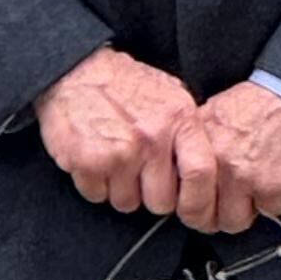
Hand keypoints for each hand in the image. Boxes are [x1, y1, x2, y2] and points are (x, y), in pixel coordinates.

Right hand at [35, 45, 199, 212]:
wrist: (76, 70)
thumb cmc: (124, 85)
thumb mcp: (170, 96)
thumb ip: (188, 133)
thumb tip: (204, 173)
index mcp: (179, 120)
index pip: (201, 174)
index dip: (198, 202)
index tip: (191, 210)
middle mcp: (151, 137)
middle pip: (161, 202)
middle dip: (150, 196)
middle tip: (140, 174)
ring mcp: (119, 152)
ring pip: (127, 203)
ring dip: (120, 190)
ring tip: (115, 160)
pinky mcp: (89, 162)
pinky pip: (97, 196)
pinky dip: (94, 184)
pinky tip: (96, 159)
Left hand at [171, 82, 280, 239]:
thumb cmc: (260, 103)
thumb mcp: (215, 113)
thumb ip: (198, 145)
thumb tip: (184, 174)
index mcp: (198, 143)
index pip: (178, 193)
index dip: (189, 204)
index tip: (198, 204)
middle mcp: (217, 161)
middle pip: (202, 217)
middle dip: (214, 216)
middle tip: (226, 207)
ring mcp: (243, 176)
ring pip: (234, 222)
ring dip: (245, 213)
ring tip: (254, 193)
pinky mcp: (272, 187)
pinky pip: (269, 212)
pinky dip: (276, 201)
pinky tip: (278, 179)